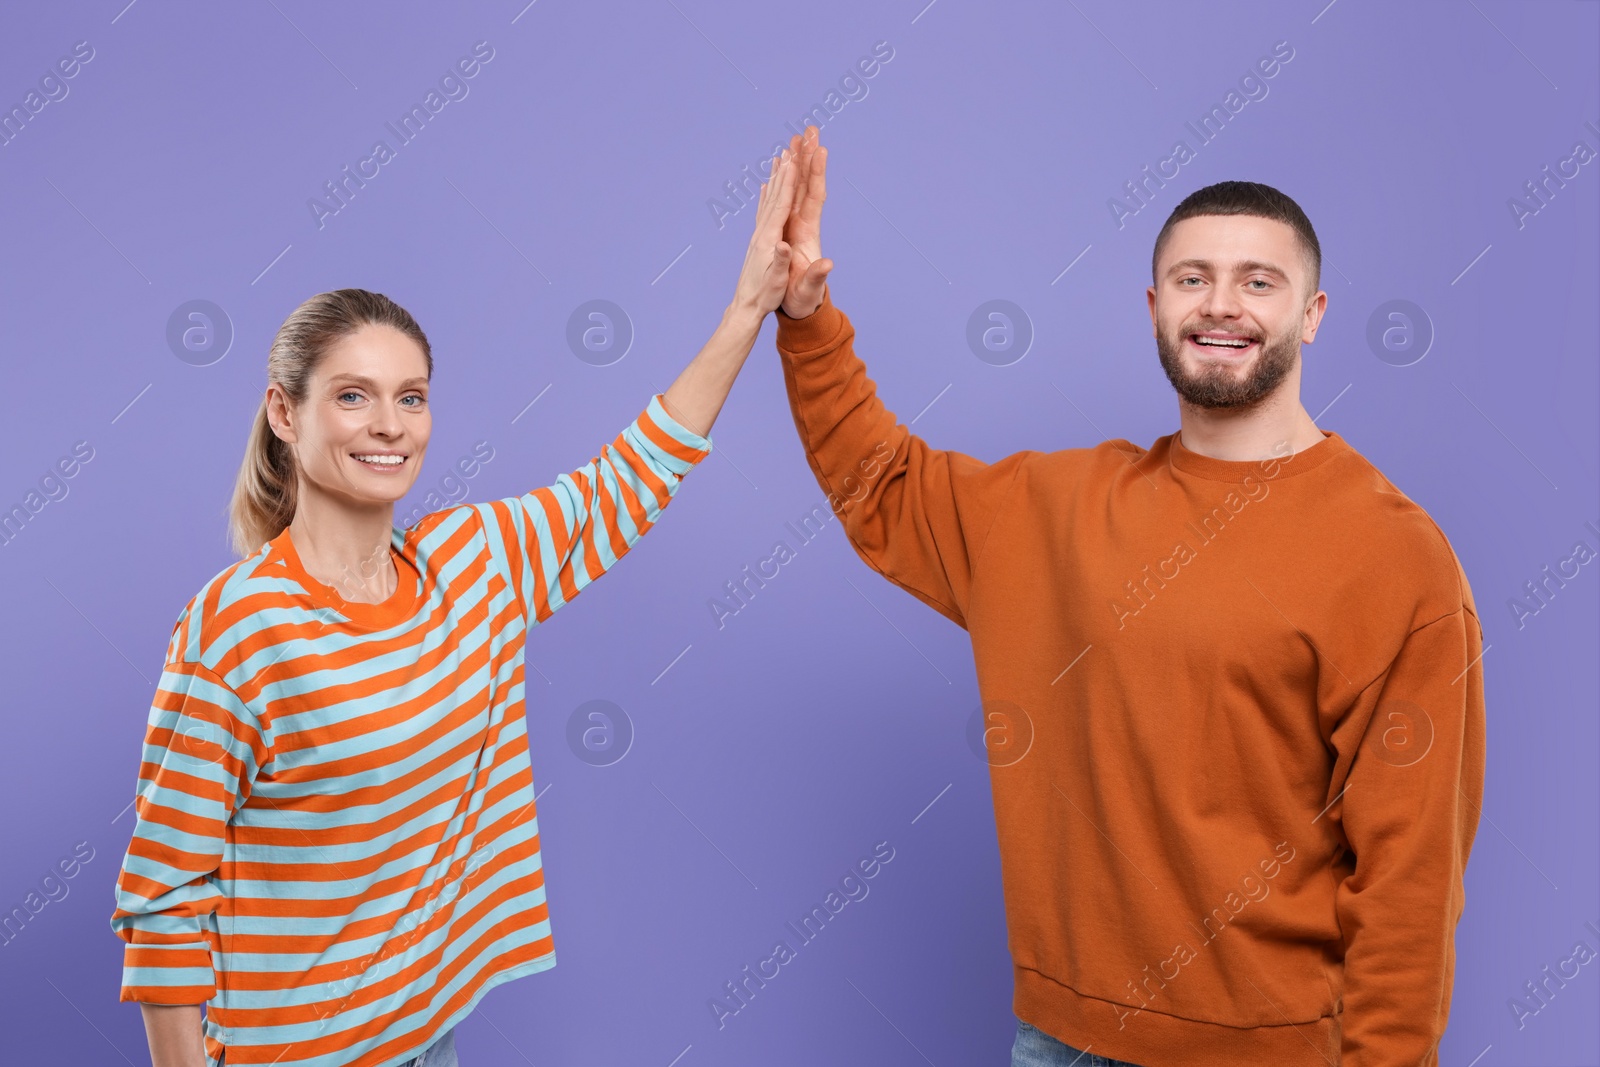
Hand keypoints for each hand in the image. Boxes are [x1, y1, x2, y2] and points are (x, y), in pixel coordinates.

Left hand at [729, 146, 797, 319]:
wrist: (746, 306)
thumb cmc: (764, 295)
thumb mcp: (775, 280)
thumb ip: (780, 261)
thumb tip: (784, 245)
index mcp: (769, 239)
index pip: (780, 205)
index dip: (787, 183)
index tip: (792, 160)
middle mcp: (761, 232)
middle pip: (775, 195)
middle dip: (783, 171)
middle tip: (790, 147)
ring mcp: (759, 235)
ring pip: (769, 199)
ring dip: (776, 177)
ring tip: (780, 156)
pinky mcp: (759, 240)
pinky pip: (764, 211)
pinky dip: (767, 195)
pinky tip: (766, 184)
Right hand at [780, 125, 832, 318]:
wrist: (800, 305)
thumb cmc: (803, 298)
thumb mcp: (809, 289)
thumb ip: (818, 276)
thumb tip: (828, 264)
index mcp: (808, 232)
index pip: (814, 196)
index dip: (816, 173)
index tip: (819, 149)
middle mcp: (803, 223)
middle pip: (806, 184)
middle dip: (807, 157)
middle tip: (808, 130)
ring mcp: (794, 224)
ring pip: (795, 187)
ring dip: (795, 163)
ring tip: (793, 139)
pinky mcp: (785, 228)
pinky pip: (783, 198)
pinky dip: (781, 181)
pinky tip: (779, 169)